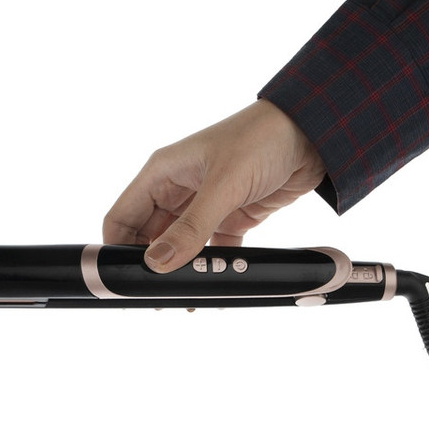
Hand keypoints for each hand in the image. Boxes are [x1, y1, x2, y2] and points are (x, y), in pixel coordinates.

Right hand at [102, 98, 326, 272]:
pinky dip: (213, 267)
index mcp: (162, 174)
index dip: (114, 250)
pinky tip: (216, 284)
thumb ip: (191, 228)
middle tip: (158, 296)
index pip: (121, 218)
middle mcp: (176, 190)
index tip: (122, 280)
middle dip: (150, 267)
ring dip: (182, 270)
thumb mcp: (223, 184)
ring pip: (179, 247)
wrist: (314, 133)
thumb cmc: (262, 139)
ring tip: (187, 294)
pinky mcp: (230, 216)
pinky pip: (212, 249)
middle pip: (147, 238)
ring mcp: (202, 205)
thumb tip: (158, 264)